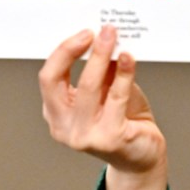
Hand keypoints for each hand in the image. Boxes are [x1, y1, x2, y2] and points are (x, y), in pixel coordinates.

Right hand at [39, 26, 167, 189]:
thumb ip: (101, 72)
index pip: (48, 78)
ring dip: (102, 57)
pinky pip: (116, 97)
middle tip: (100, 32)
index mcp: (56, 115)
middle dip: (78, 50)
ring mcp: (85, 136)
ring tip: (114, 39)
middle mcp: (64, 128)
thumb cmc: (123, 122)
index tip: (83, 34)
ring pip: (88, 86)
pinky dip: (124, 74)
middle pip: (59, 80)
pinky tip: (129, 59)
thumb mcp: (105, 93)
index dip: (63, 52)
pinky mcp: (110, 138)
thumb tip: (103, 38)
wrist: (142, 157)